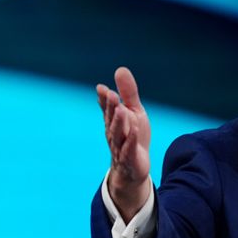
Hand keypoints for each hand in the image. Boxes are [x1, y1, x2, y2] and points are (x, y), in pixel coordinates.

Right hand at [97, 66, 150, 219]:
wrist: (133, 167)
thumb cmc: (132, 137)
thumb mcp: (134, 112)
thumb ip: (128, 93)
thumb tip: (120, 69)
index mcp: (114, 121)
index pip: (108, 108)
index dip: (106, 99)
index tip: (103, 88)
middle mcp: (114, 133)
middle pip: (112, 119)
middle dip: (111, 107)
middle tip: (112, 94)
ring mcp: (121, 147)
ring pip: (118, 134)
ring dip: (119, 123)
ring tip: (122, 110)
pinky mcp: (130, 158)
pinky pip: (129, 149)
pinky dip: (131, 140)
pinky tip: (134, 130)